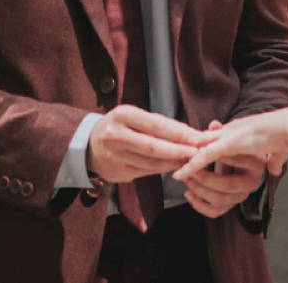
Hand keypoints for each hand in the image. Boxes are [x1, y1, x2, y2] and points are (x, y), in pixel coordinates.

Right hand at [87, 105, 204, 183]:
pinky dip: (162, 169)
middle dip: (178, 150)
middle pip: (153, 146)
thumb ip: (158, 124)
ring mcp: (115, 156)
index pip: (156, 125)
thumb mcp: (134, 117)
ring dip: (173, 162)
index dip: (178, 132)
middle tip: (198, 152)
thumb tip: (189, 133)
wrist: (89, 145)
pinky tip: (174, 167)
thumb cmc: (119, 127)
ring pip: (151, 162)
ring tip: (191, 160)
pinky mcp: (117, 172)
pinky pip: (146, 171)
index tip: (196, 136)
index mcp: (123, 116)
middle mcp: (116, 135)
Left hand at [173, 109, 287, 182]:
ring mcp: (229, 136)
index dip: (198, 152)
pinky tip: (181, 174)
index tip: (185, 160)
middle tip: (177, 171)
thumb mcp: (275, 150)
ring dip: (189, 168)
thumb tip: (273, 167)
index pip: (212, 141)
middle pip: (201, 145)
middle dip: (187, 159)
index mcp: (238, 132)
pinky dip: (192, 166)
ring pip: (200, 154)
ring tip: (179, 178)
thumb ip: (271, 158)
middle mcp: (230, 132)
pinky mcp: (231, 143)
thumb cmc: (287, 138)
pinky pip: (206, 158)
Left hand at [175, 120, 265, 217]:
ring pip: (220, 200)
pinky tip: (189, 194)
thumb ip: (221, 132)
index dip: (216, 157)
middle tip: (188, 169)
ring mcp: (242, 196)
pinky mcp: (232, 205)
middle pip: (227, 185)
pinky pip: (215, 212)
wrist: (244, 162)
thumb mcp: (231, 138)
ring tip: (186, 178)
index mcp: (256, 164)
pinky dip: (200, 206)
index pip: (236, 161)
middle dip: (204, 178)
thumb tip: (213, 124)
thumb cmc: (237, 148)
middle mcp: (252, 183)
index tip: (198, 153)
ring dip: (199, 190)